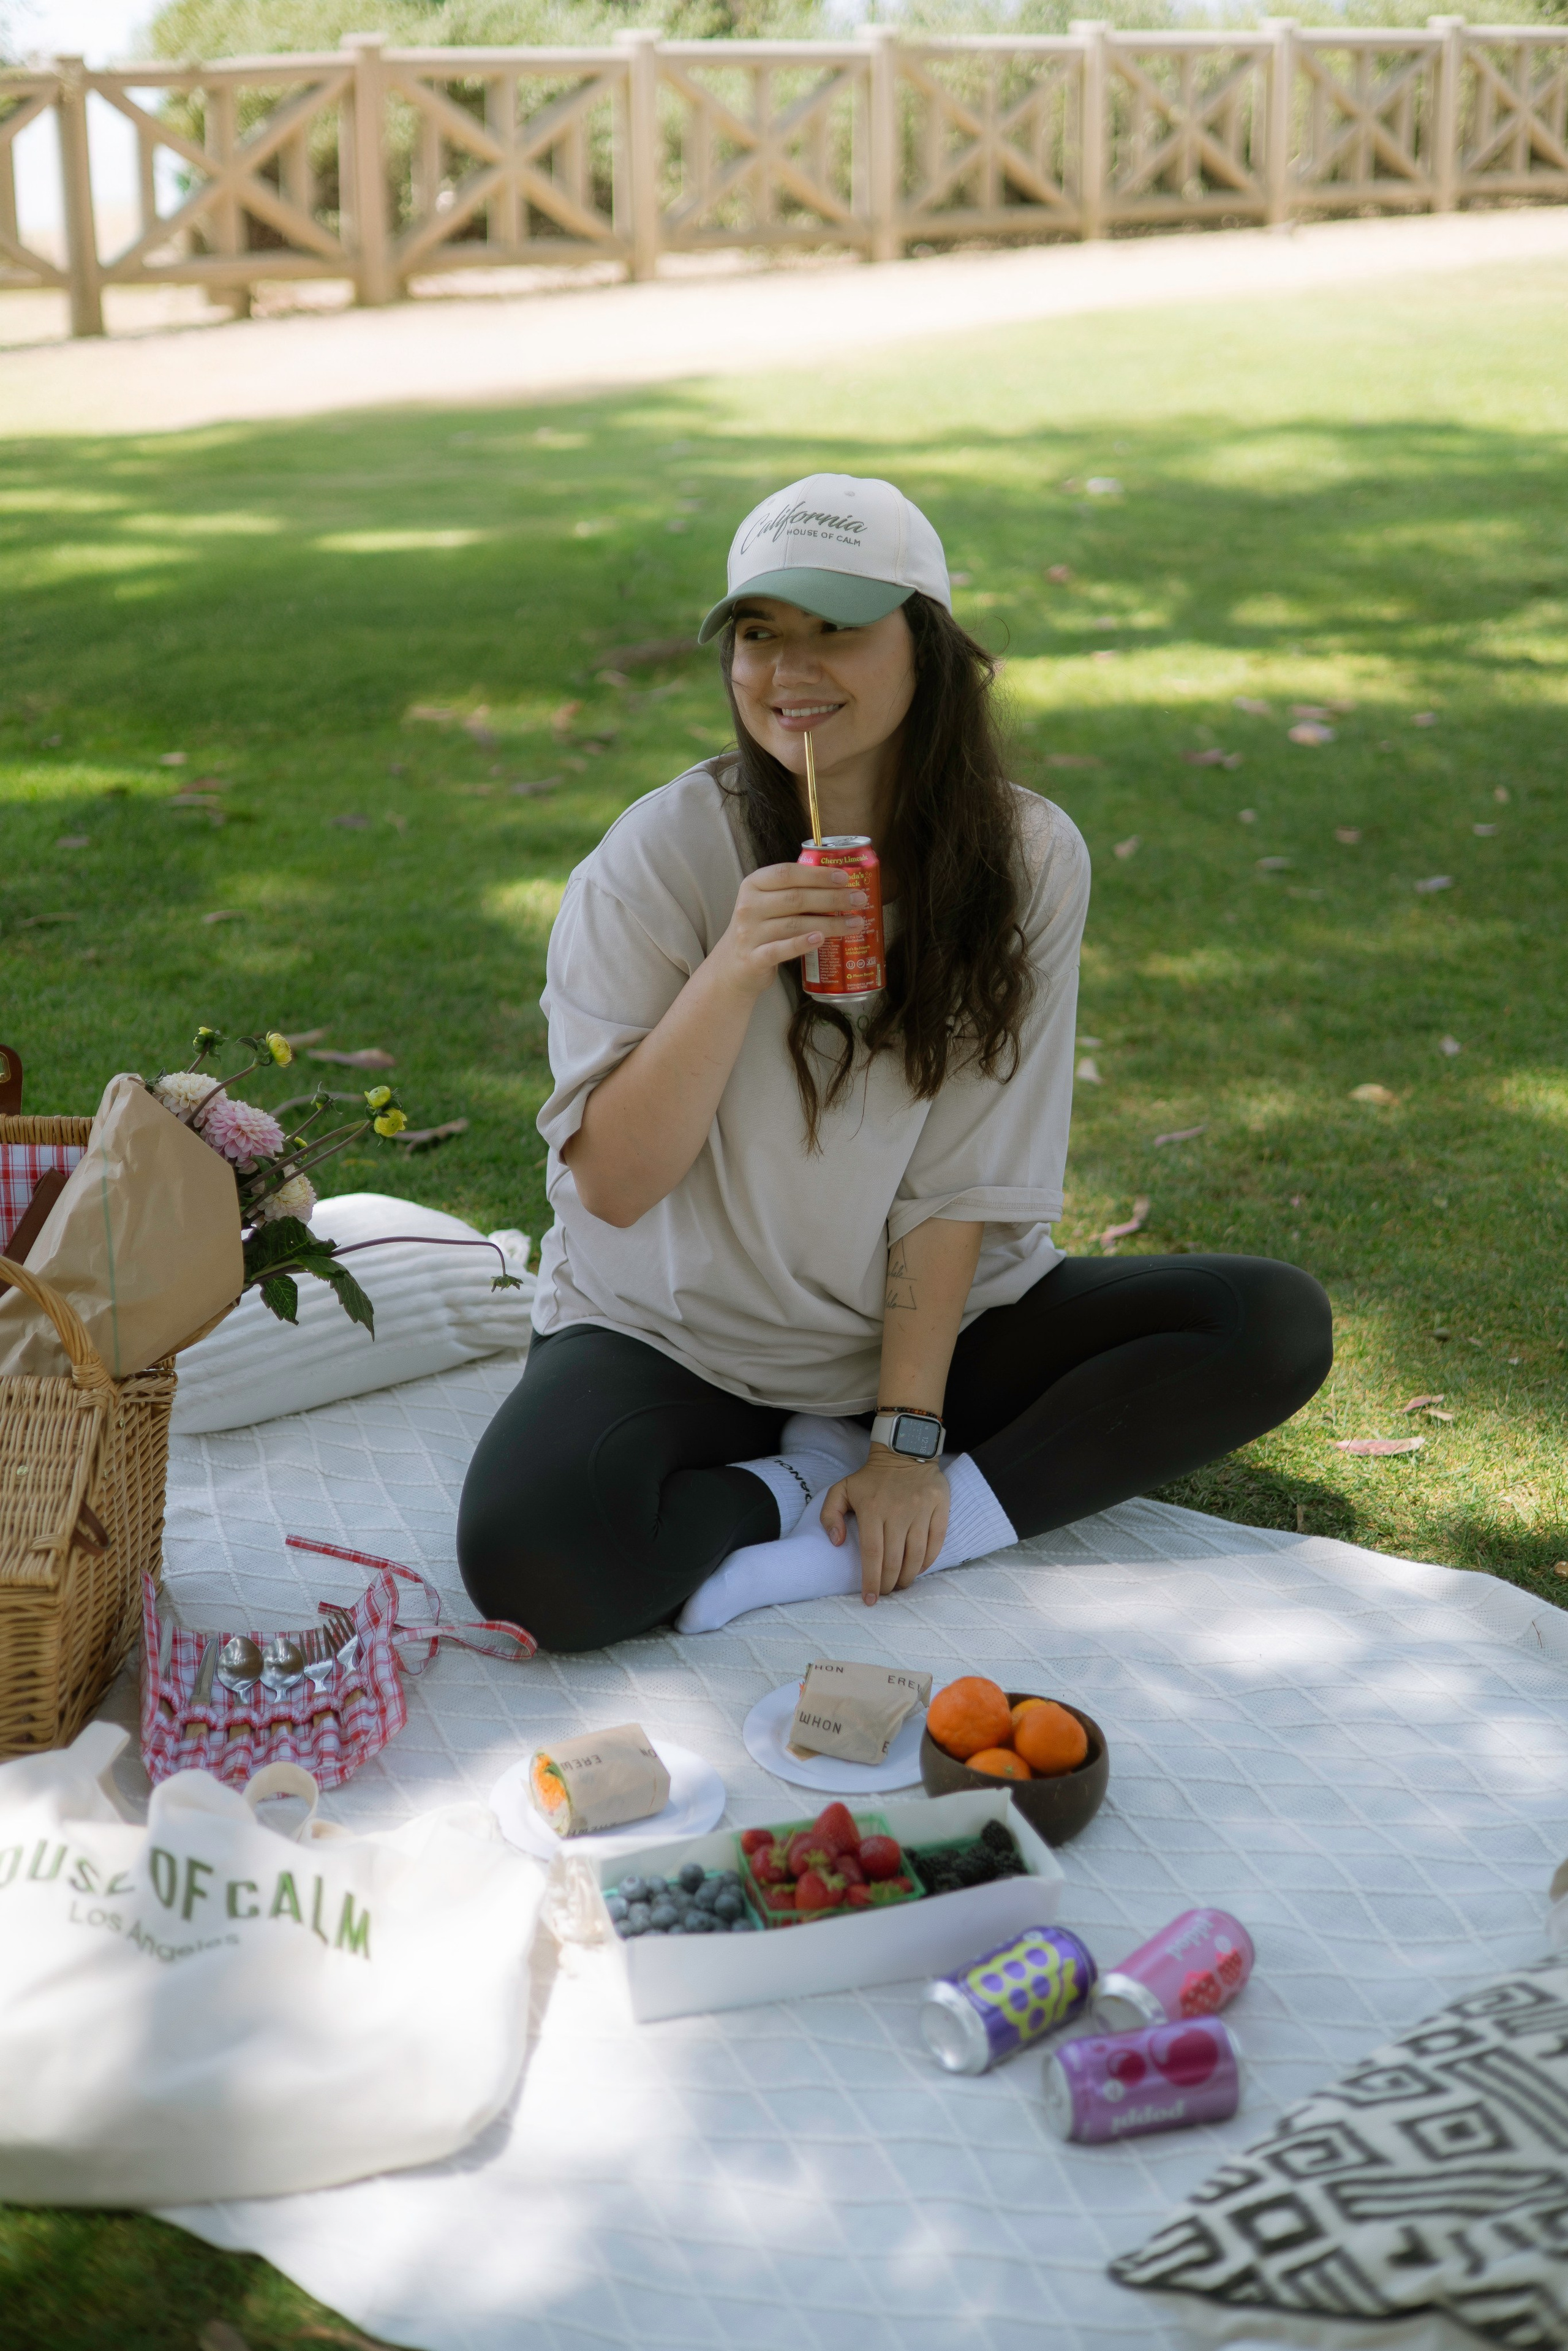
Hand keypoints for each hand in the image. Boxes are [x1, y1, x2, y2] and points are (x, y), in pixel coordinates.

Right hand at [711, 862, 867, 1002]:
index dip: (817, 874)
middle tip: (859, 900)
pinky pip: (780, 949)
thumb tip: (841, 884)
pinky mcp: (753, 958)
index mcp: (753, 885)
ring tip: (855, 923)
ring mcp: (749, 933)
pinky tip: (821, 939)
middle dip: (832, 898)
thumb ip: (793, 891)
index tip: (844, 877)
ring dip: (829, 923)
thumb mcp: (767, 903)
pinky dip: (801, 944)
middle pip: (796, 898)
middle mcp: (749, 906)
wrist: (732, 966)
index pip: (787, 873)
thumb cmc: (760, 929)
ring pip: (794, 924)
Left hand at [820, 1444, 949, 1605]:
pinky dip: (928, 1561)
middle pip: (894, 1560)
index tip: (869, 1599)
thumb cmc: (871, 1477)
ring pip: (916, 1555)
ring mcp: (921, 1510)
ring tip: (901, 1585)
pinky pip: (936, 1542)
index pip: (872, 1554)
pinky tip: (919, 1569)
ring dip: (908, 1577)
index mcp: (872, 1509)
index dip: (871, 1580)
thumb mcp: (842, 1489)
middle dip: (889, 1584)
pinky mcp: (939, 1507)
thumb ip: (830, 1515)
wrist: (904, 1450)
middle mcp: (897, 1511)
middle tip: (886, 1593)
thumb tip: (836, 1542)